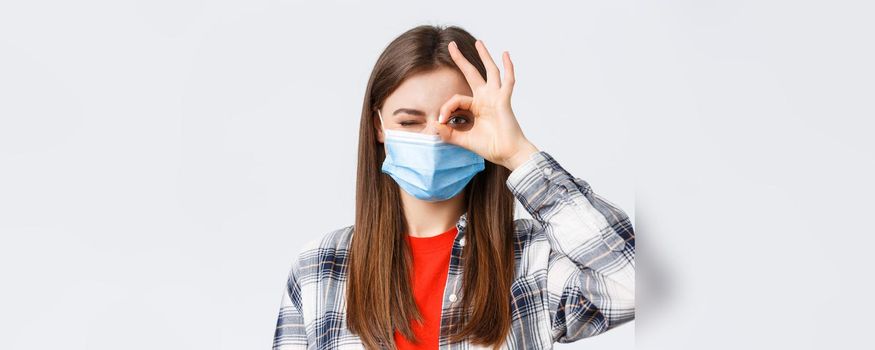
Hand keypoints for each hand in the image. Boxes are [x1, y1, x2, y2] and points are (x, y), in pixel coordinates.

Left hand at [436, 40, 539, 171]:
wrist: (507, 154)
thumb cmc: (490, 147)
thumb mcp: (463, 140)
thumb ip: (448, 134)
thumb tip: (433, 125)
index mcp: (475, 107)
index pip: (456, 98)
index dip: (446, 107)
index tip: (441, 120)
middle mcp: (485, 98)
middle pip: (472, 73)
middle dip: (461, 59)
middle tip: (451, 45)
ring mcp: (496, 97)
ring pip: (490, 71)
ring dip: (484, 56)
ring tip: (478, 42)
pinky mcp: (504, 100)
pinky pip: (508, 81)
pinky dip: (508, 68)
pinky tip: (506, 54)